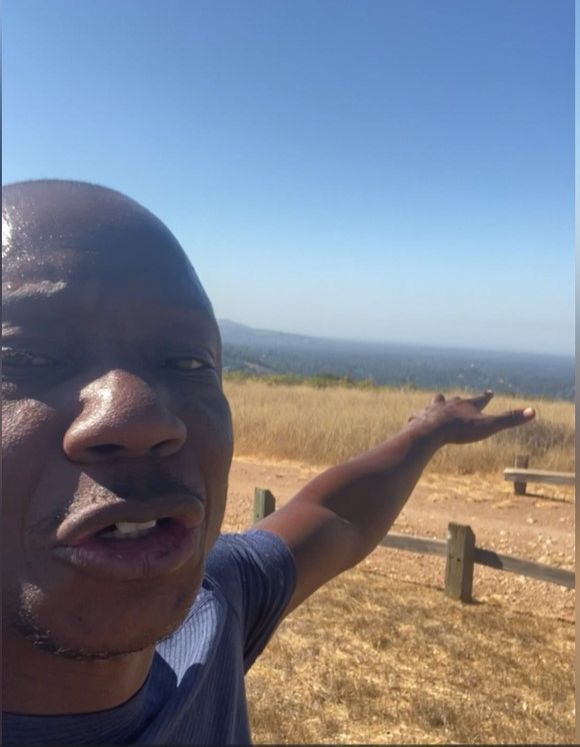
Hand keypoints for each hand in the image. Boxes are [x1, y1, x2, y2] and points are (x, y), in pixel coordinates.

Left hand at [406, 390, 534, 446]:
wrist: (432, 431)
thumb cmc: (461, 429)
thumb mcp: (489, 426)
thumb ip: (509, 419)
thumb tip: (533, 411)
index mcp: (466, 405)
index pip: (479, 399)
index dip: (485, 397)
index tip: (490, 391)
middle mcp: (449, 404)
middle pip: (455, 399)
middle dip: (458, 399)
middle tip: (458, 398)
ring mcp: (432, 410)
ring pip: (435, 404)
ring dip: (437, 405)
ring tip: (436, 404)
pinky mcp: (419, 418)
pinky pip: (417, 417)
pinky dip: (418, 419)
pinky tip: (414, 421)